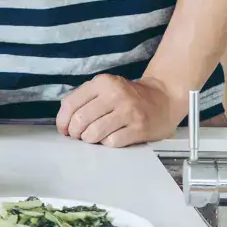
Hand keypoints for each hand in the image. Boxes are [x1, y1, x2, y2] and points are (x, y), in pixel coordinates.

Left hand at [57, 74, 183, 146]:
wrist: (164, 98)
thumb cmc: (129, 96)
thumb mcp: (106, 88)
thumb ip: (85, 99)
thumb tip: (64, 120)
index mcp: (102, 83)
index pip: (71, 104)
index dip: (63, 121)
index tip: (64, 129)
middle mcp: (115, 95)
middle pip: (81, 120)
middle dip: (75, 132)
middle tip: (78, 136)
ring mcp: (128, 112)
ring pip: (94, 132)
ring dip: (89, 139)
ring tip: (93, 137)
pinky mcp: (139, 128)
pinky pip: (112, 142)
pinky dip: (106, 143)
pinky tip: (110, 138)